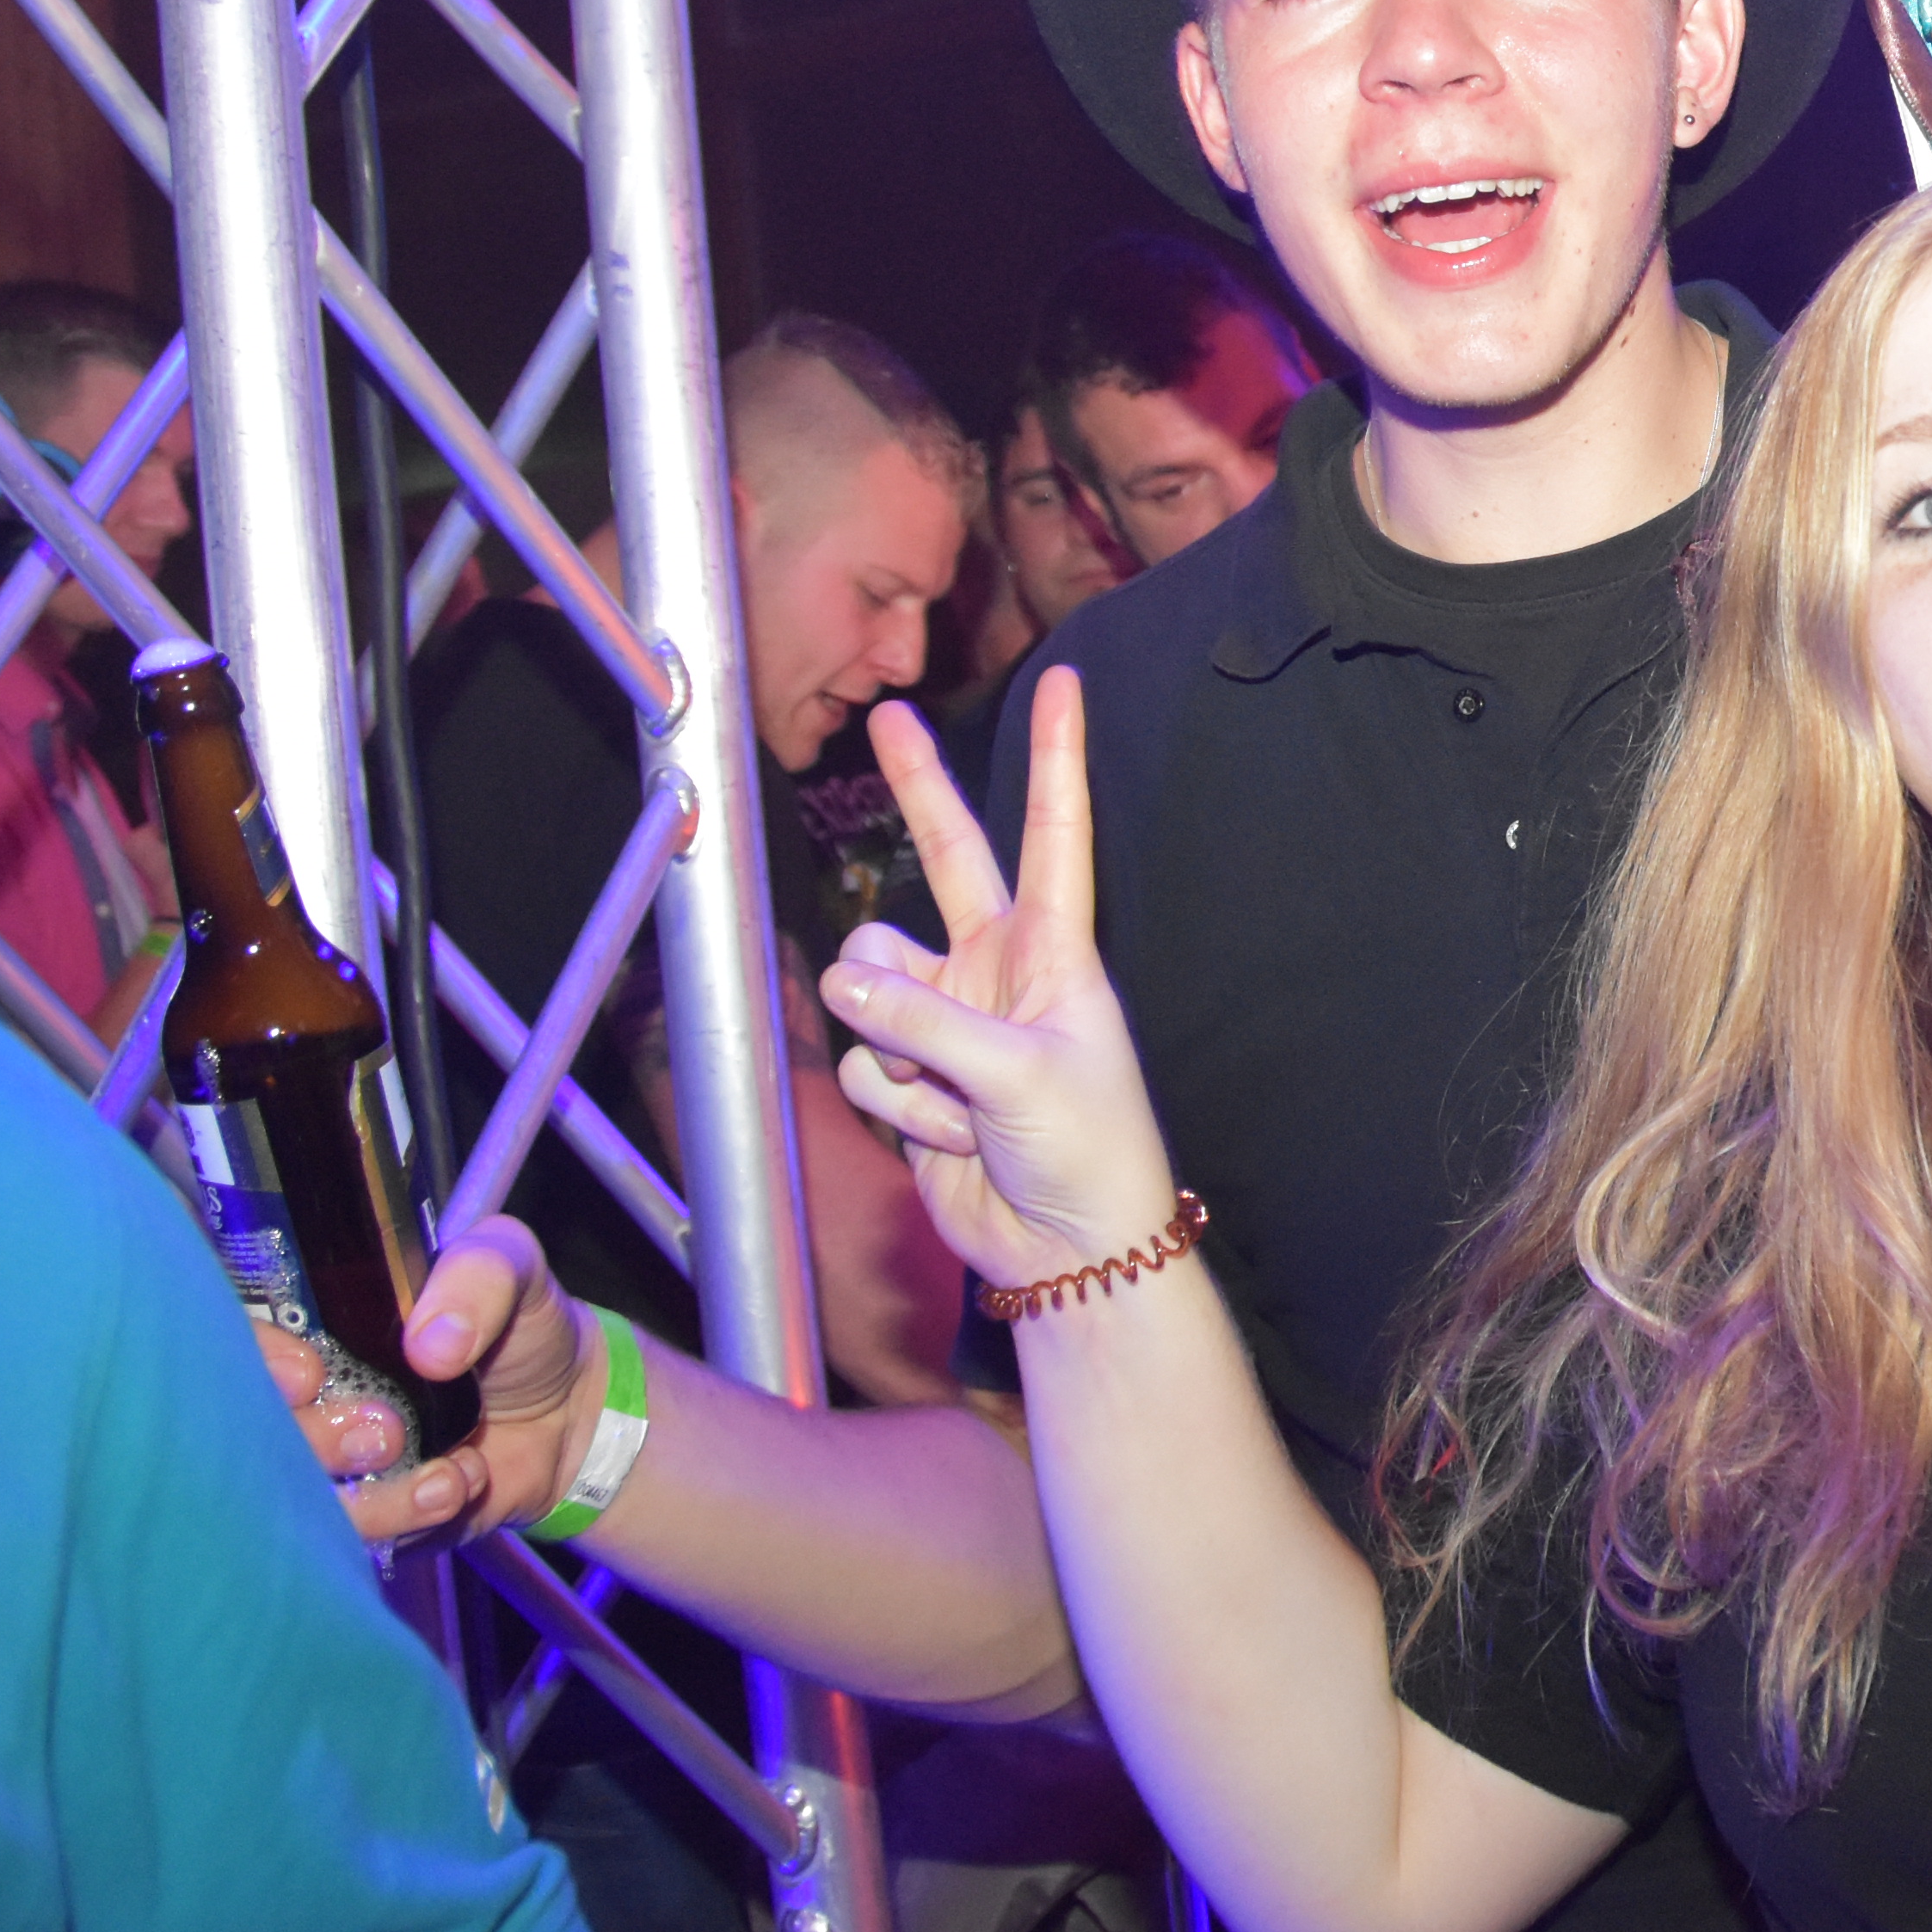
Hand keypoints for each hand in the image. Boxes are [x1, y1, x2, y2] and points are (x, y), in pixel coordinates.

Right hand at [259, 1217, 602, 1549]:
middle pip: (246, 1435)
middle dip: (313, 1440)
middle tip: (385, 1430)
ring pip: (293, 1503)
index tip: (307, 1374)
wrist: (569, 1410)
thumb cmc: (519, 1326)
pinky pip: (352, 1543)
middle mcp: (299, 1400)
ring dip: (371, 1498)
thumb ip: (479, 1276)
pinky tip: (460, 1483)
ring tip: (445, 1473)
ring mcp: (323, 1466)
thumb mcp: (510, 1266)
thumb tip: (431, 1342)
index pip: (228, 1338)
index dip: (252, 1361)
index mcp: (309, 1323)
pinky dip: (408, 1520)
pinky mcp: (362, 1521)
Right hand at [817, 675, 1179, 1286]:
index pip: (1054, 834)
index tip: (1061, 683)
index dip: (1055, 759)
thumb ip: (928, 1023)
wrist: (1070, 1248)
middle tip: (888, 714)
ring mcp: (947, 1019)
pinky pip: (864, 1062)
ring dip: (902, 1049)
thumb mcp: (1022, 1075)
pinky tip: (952, 1138)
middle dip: (917, 788)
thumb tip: (842, 983)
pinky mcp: (909, 1075)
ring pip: (870, 983)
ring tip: (962, 1102)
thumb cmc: (1089, 1151)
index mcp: (1055, 950)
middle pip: (945, 858)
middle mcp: (997, 968)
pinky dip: (898, 1106)